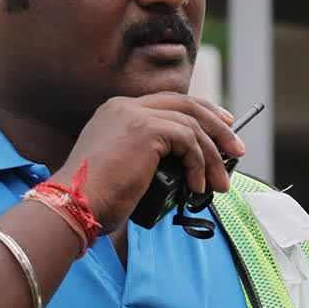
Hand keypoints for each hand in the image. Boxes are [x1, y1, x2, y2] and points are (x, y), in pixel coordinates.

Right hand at [52, 94, 243, 230]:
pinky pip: (188, 141)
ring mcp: (136, 115)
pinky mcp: (146, 130)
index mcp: (118, 112)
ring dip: (212, 155)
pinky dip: (199, 164)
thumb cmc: (94, 200)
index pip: (168, 103)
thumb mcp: (123, 168)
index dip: (199, 113)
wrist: (74, 204)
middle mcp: (126, 107)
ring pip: (191, 124)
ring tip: (221, 182)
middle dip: (216, 125)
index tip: (220, 125)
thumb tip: (183, 169)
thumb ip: (149, 157)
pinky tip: (197, 185)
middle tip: (235, 146)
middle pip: (185, 104)